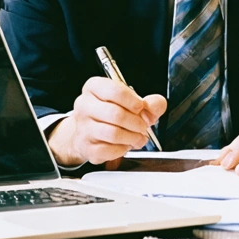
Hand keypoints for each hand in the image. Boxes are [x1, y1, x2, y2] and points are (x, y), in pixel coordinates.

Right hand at [48, 77, 165, 166]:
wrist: (90, 132)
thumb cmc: (112, 114)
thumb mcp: (133, 102)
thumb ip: (150, 103)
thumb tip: (156, 105)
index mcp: (94, 87)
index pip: (114, 91)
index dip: (133, 101)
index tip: (141, 107)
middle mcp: (84, 105)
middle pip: (115, 114)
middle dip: (136, 123)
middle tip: (143, 126)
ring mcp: (83, 127)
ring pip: (113, 134)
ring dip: (132, 137)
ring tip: (138, 137)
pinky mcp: (85, 147)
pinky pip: (108, 150)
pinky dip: (122, 149)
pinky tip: (125, 145)